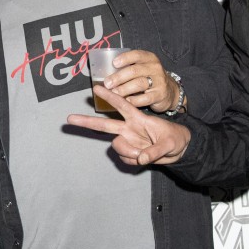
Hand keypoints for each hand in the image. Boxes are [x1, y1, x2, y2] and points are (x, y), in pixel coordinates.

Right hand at [68, 85, 191, 165]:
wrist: (179, 150)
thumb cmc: (175, 139)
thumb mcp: (170, 143)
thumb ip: (155, 151)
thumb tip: (141, 159)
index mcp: (139, 119)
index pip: (122, 105)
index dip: (110, 96)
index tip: (97, 87)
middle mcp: (129, 128)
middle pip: (105, 124)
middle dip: (87, 121)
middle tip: (69, 118)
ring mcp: (128, 140)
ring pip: (117, 146)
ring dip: (128, 153)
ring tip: (144, 155)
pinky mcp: (129, 152)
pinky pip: (125, 159)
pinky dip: (134, 161)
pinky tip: (143, 158)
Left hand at [94, 49, 180, 114]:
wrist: (170, 91)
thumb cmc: (149, 78)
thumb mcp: (142, 68)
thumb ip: (128, 68)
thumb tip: (105, 74)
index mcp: (149, 58)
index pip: (136, 55)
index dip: (125, 58)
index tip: (114, 63)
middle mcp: (155, 68)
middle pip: (135, 71)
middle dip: (119, 77)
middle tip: (107, 83)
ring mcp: (159, 82)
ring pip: (139, 84)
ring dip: (124, 89)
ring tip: (113, 93)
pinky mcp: (160, 95)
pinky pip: (145, 98)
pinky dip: (134, 100)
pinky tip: (126, 101)